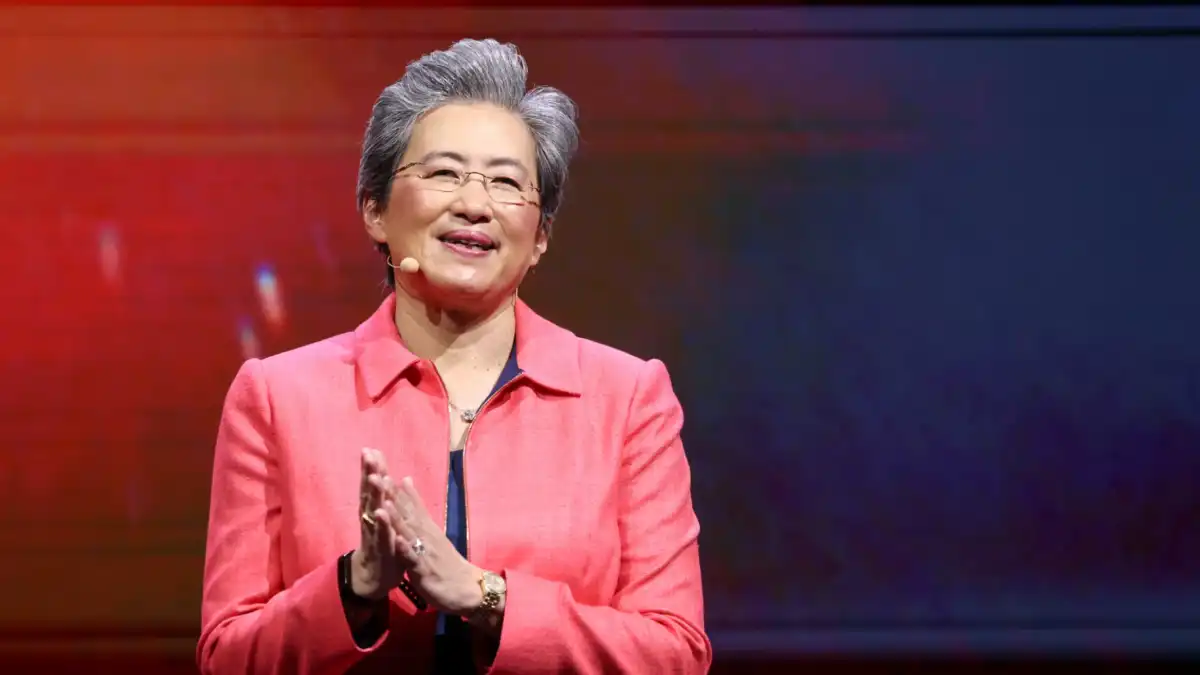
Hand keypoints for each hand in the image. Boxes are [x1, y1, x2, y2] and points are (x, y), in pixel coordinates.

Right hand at [349, 447, 402, 600]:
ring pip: (374, 512)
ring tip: (373, 477)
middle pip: (370, 493)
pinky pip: (382, 535)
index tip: (371, 448)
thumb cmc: (383, 546)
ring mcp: (374, 534)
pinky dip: (382, 524)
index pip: (373, 487)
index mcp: (374, 512)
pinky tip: (380, 512)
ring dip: (374, 495)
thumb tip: (383, 477)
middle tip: (368, 453)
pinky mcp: (381, 550)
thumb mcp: (385, 521)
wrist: (374, 579)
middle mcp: (371, 520)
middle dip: (369, 474)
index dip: (372, 469)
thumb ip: (384, 500)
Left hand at [377, 476, 483, 615]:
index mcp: (425, 527)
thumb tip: (407, 483)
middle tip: (376, 474)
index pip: (408, 502)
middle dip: (390, 494)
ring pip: (409, 532)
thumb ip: (419, 511)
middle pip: (406, 511)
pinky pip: (413, 559)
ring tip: (383, 500)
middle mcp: (425, 535)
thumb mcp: (432, 534)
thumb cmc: (447, 563)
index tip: (379, 468)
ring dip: (396, 516)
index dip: (393, 486)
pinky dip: (405, 548)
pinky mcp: (424, 571)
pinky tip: (397, 540)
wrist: (468, 589)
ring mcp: (425, 552)